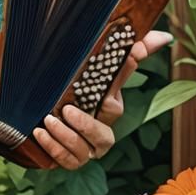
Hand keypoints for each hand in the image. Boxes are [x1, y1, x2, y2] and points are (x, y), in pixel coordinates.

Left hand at [31, 29, 172, 168]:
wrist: (34, 115)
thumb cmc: (64, 91)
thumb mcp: (78, 67)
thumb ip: (109, 50)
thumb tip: (160, 33)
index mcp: (106, 103)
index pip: (120, 82)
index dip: (127, 66)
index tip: (130, 51)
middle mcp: (99, 128)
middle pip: (105, 134)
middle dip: (87, 124)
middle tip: (66, 109)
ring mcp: (85, 147)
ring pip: (86, 151)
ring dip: (67, 137)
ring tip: (49, 120)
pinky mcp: (68, 159)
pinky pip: (68, 161)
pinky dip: (54, 148)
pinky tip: (40, 133)